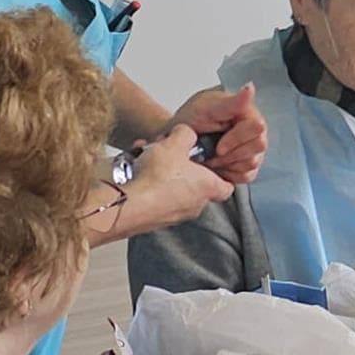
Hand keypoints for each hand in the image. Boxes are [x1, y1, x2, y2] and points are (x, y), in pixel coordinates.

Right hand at [97, 127, 232, 239]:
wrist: (128, 204)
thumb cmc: (157, 178)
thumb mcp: (175, 143)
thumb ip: (186, 134)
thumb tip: (186, 134)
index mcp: (208, 188)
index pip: (227, 186)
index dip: (222, 173)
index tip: (212, 162)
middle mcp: (194, 205)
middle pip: (194, 183)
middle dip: (181, 167)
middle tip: (169, 153)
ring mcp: (174, 215)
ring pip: (171, 189)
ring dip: (160, 173)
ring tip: (145, 157)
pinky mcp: (153, 220)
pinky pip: (153, 197)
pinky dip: (146, 184)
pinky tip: (133, 169)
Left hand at [168, 85, 268, 184]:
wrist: (178, 140)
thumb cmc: (190, 120)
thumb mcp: (206, 108)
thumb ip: (230, 102)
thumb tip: (250, 88)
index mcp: (247, 113)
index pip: (257, 127)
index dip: (237, 139)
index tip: (218, 146)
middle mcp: (254, 131)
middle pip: (258, 147)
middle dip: (231, 154)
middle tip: (212, 152)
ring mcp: (252, 150)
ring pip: (252, 164)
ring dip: (227, 164)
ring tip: (212, 157)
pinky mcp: (246, 167)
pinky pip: (246, 176)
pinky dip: (229, 174)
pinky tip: (217, 166)